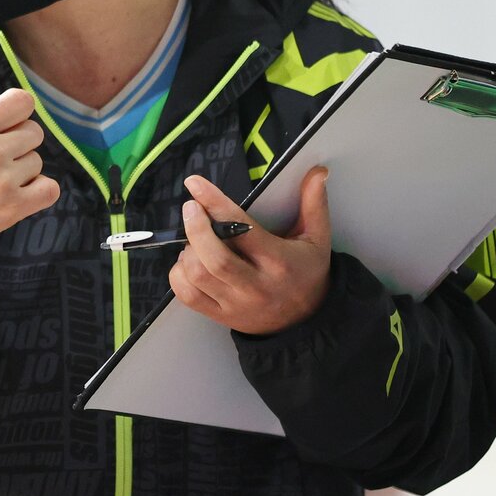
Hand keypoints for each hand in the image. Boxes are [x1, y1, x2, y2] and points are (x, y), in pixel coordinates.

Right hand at [0, 74, 58, 241]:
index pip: (21, 101)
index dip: (17, 111)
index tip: (7, 124)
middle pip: (34, 132)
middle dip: (19, 142)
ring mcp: (4, 179)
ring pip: (38, 161)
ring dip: (22, 169)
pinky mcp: (13, 207)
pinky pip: (49, 189)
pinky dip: (39, 191)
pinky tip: (18, 193)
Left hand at [168, 168, 331, 334]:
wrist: (306, 323)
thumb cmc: (307, 273)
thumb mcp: (318, 239)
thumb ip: (314, 204)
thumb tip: (317, 172)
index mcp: (278, 262)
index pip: (241, 230)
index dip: (214, 203)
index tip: (195, 184)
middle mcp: (256, 285)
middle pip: (214, 257)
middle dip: (195, 227)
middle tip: (191, 208)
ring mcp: (236, 304)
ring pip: (197, 276)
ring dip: (187, 251)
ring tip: (195, 238)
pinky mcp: (221, 316)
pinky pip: (187, 296)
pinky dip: (178, 274)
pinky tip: (188, 261)